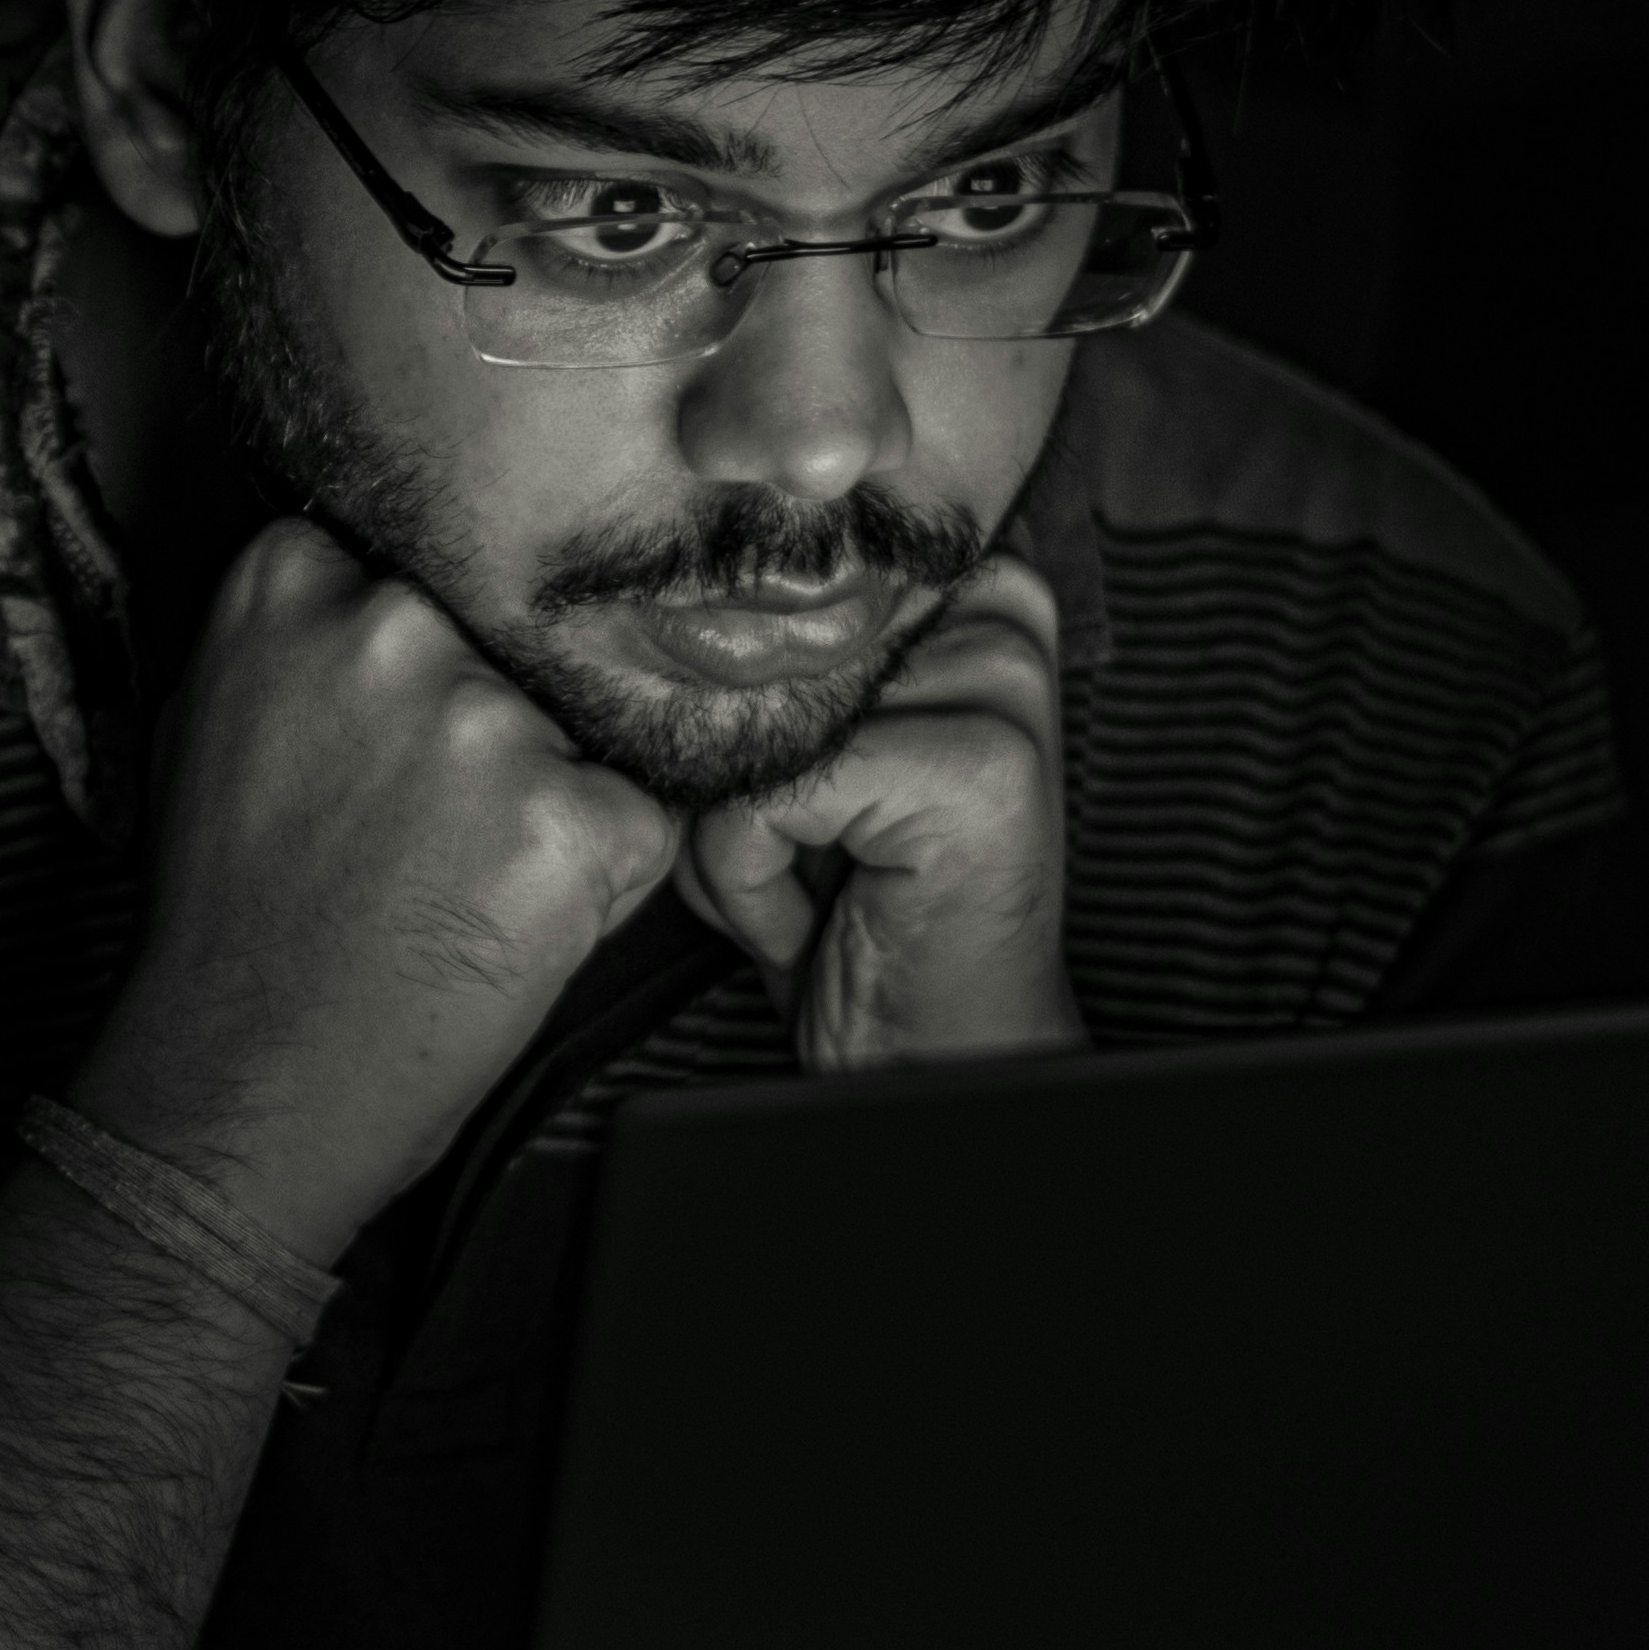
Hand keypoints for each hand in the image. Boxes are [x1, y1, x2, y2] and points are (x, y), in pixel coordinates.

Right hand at [73, 520, 681, 1264]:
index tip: (385, 730)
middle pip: (507, 642)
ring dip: (544, 801)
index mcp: (288, 585)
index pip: (422, 567)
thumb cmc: (226, 921)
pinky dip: (596, 876)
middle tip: (421, 830)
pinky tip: (503, 922)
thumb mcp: (205, 726)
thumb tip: (368, 590)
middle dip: (490, 724)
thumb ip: (292, 641)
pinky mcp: (570, 817)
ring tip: (454, 886)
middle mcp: (391, 627)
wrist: (246, 1080)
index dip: (421, 662)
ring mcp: (486, 722)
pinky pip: (636, 820)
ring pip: (578, 731)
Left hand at [679, 551, 1080, 1069]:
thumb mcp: (791, 764)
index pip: (772, 593)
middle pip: (750, 663)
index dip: (727, 703)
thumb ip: (749, 673)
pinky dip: (749, 885)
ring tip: (813, 893)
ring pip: (745, 731)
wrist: (926, 1056)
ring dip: (737, 842)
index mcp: (967, 599)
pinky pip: (757, 802)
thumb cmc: (851, 915)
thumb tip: (653, 615)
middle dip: (731, 785)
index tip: (788, 797)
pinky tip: (816, 922)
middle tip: (807, 866)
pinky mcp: (966, 769)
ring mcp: (995, 693)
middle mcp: (995, 625)